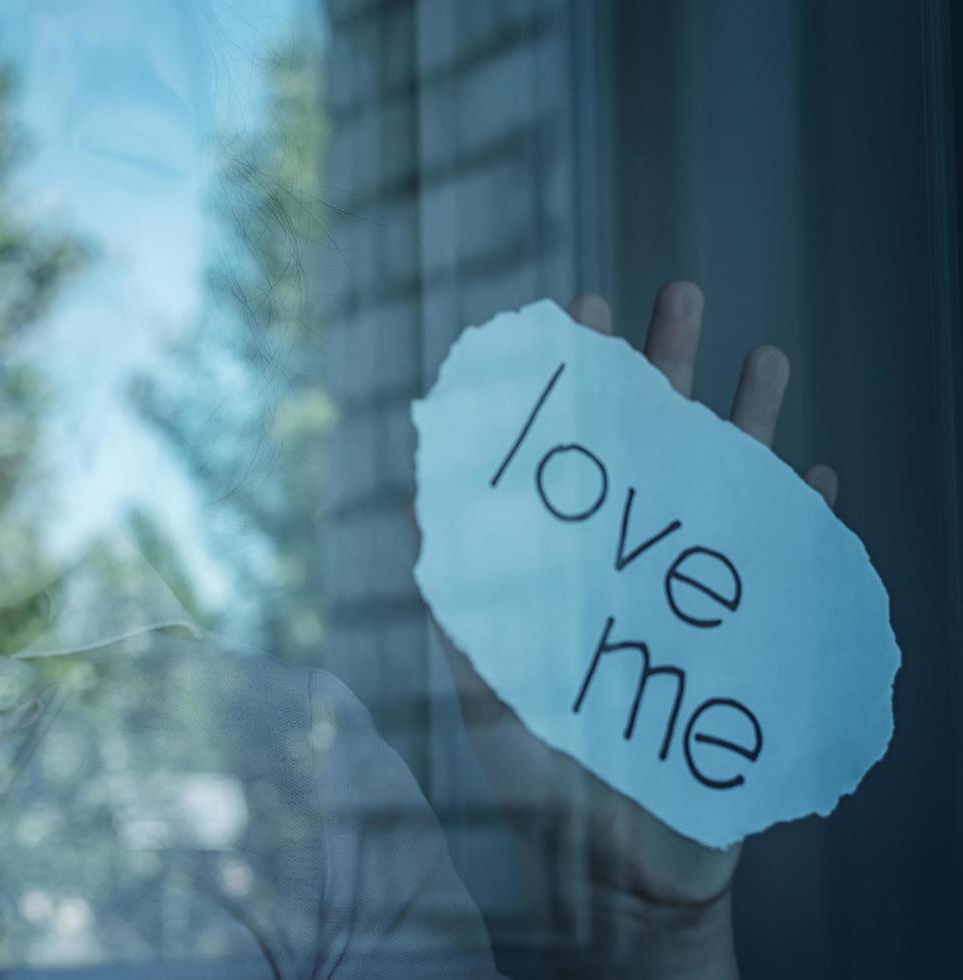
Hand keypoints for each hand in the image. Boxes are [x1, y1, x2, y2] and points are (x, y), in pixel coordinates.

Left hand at [423, 282, 838, 975]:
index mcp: (567, 562)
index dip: (574, 389)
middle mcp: (630, 563)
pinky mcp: (750, 641)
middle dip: (664, 369)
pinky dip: (802, 522)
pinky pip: (787, 567)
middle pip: (653, 447)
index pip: (573, 456)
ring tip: (762, 352)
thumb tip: (419, 518)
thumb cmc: (541, 783)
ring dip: (745, 420)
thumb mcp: (492, 688)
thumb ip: (464, 606)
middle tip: (675, 293)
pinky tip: (814, 474)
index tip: (571, 317)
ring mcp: (695, 595)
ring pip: (728, 487)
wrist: (617, 869)